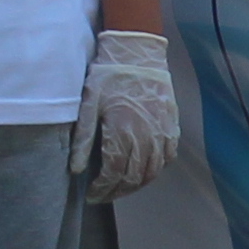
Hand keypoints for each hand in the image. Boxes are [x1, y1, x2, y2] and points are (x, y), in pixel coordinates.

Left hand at [80, 28, 179, 201]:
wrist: (138, 54)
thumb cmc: (109, 76)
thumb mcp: (89, 104)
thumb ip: (84, 138)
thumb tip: (76, 169)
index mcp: (123, 132)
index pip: (114, 173)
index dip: (103, 189)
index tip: (92, 195)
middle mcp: (146, 137)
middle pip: (133, 177)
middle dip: (117, 191)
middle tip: (103, 195)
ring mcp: (162, 133)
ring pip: (152, 171)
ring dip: (136, 184)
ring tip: (121, 187)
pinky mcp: (171, 126)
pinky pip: (168, 157)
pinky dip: (156, 169)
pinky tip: (145, 170)